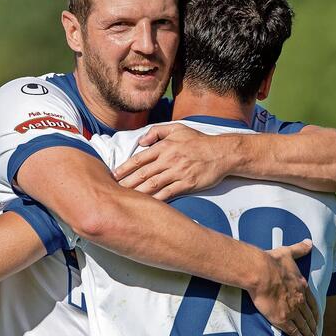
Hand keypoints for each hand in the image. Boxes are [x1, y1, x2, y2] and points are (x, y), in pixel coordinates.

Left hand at [113, 123, 237, 200]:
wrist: (222, 153)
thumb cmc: (199, 141)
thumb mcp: (178, 129)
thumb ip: (157, 132)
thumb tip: (141, 141)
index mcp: (164, 147)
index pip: (139, 159)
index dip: (124, 168)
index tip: (112, 176)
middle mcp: (169, 159)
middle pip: (142, 173)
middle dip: (126, 183)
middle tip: (113, 191)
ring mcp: (178, 172)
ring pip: (153, 184)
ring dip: (137, 192)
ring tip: (125, 199)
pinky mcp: (187, 184)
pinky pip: (168, 193)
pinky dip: (156, 199)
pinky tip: (146, 205)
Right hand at [249, 240, 319, 335]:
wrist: (260, 272)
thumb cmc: (272, 261)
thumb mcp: (288, 253)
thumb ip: (299, 249)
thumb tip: (309, 242)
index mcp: (302, 286)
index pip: (312, 302)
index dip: (315, 312)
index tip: (317, 318)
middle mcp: (299, 300)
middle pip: (309, 316)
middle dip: (313, 325)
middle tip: (316, 333)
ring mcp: (292, 310)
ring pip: (304, 325)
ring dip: (309, 334)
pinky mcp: (281, 319)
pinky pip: (294, 331)